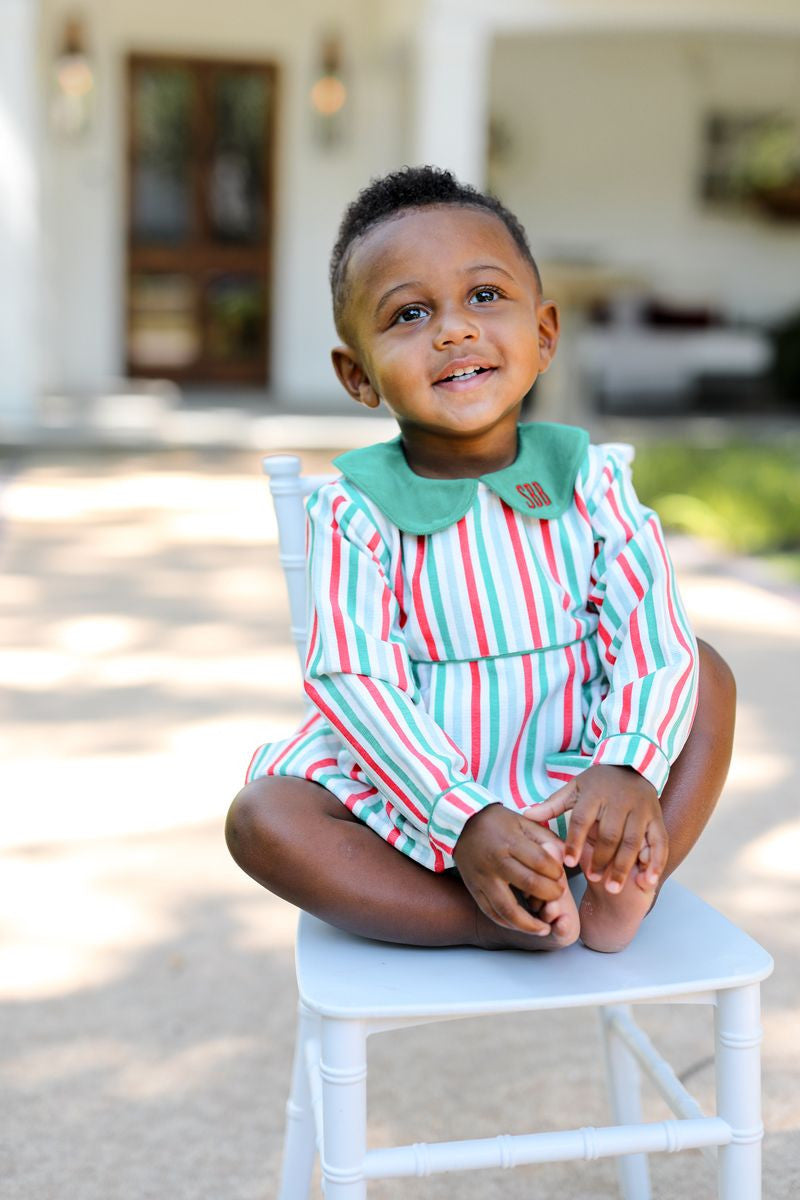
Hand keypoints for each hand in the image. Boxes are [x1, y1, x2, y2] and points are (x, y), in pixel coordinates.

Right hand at [453, 803, 566, 935]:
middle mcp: (495, 861)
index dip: (556, 872)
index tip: (561, 876)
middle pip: (528, 884)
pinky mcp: (474, 889)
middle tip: (557, 897)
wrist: (460, 824)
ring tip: (544, 929)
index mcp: (510, 842)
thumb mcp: (523, 821)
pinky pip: (491, 912)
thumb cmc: (497, 822)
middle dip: (549, 895)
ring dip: (528, 924)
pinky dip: (508, 924)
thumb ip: (546, 839)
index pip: (540, 862)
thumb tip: (565, 859)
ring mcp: (482, 878)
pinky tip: (522, 927)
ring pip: (507, 908)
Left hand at [527, 765, 666, 893]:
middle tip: (593, 879)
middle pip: (610, 834)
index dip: (575, 841)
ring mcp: (641, 811)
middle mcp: (619, 802)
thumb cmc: (598, 783)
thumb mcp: (574, 788)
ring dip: (624, 867)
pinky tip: (648, 881)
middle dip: (601, 859)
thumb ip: (553, 804)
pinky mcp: (656, 819)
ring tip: (613, 888)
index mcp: (595, 794)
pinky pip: (659, 842)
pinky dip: (656, 863)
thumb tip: (526, 815)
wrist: (632, 765)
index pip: (582, 819)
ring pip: (633, 842)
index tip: (568, 863)